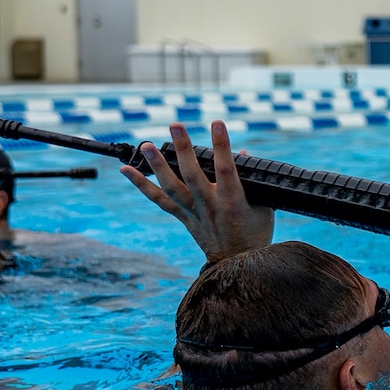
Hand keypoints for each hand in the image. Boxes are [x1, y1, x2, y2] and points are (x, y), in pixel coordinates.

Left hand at [120, 120, 273, 262]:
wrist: (238, 265)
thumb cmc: (256, 234)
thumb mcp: (263, 207)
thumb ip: (253, 180)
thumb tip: (242, 153)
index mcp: (233, 202)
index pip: (226, 169)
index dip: (221, 145)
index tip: (217, 123)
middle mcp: (210, 206)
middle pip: (192, 174)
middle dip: (183, 148)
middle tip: (175, 125)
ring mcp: (193, 213)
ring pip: (171, 187)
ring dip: (157, 165)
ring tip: (146, 145)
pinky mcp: (183, 218)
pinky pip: (159, 200)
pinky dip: (141, 185)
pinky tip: (125, 170)